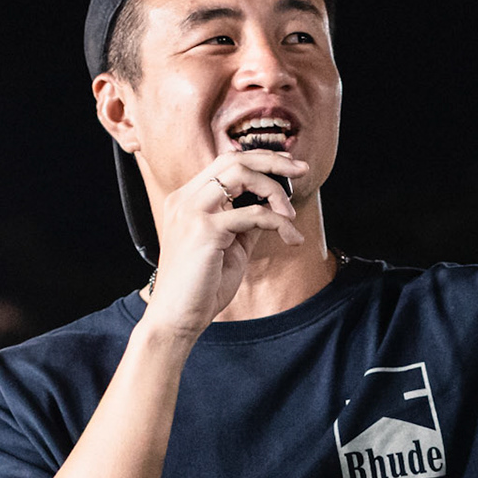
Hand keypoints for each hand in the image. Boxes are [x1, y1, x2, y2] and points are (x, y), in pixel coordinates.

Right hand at [142, 150, 307, 337]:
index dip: (260, 158)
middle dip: (273, 160)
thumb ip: (245, 222)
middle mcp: (185, 199)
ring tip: (291, 216)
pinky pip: (253, 214)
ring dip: (275, 190)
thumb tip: (273, 207)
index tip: (289, 166)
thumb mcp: (229, 246)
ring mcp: (192, 212)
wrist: (176, 318)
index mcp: (187, 200)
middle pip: (233, 159)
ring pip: (242, 175)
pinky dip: (278, 222)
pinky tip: (290, 237)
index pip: (225, 162)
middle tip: (301, 170)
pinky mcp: (204, 231)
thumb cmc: (201, 287)